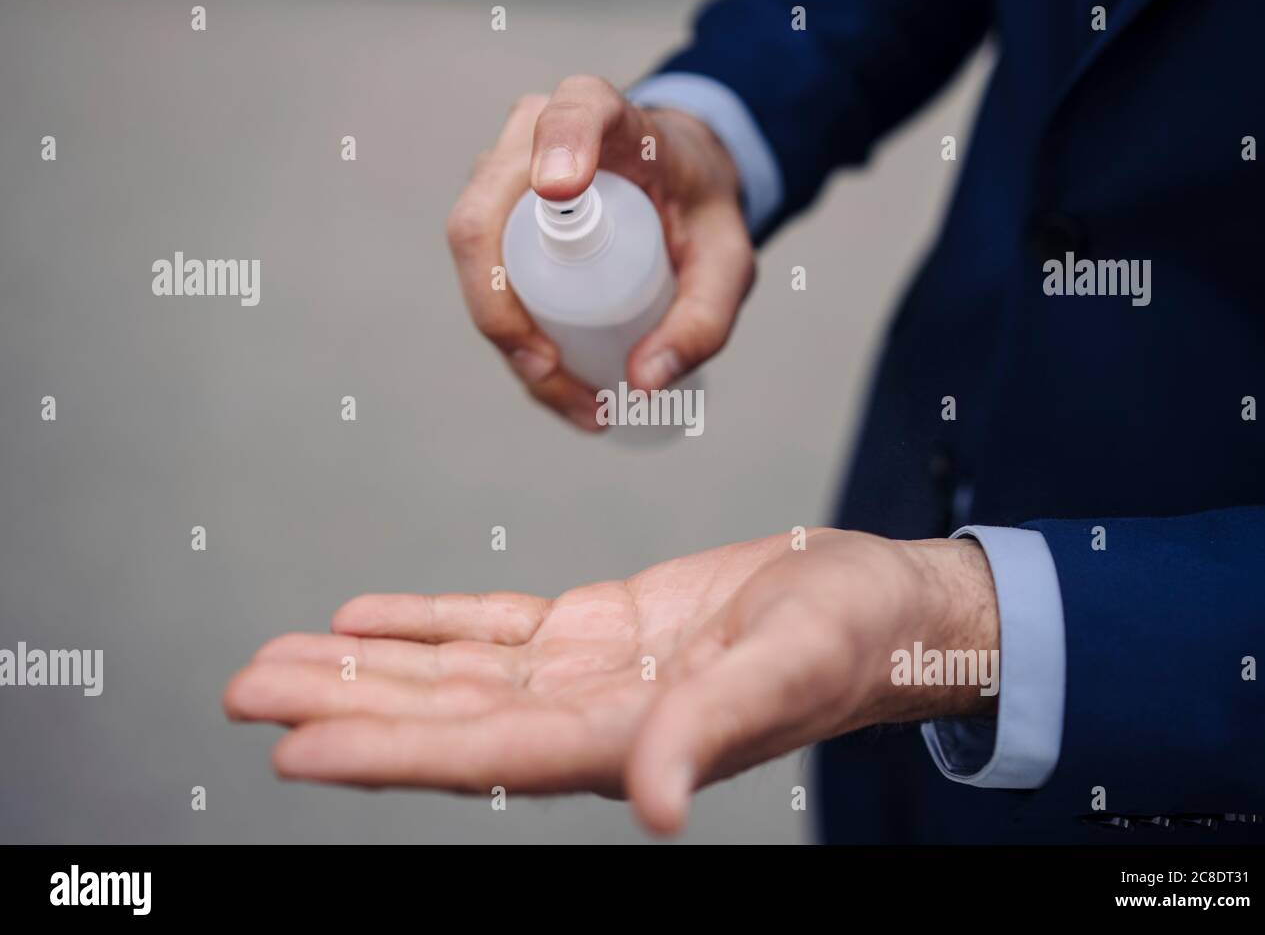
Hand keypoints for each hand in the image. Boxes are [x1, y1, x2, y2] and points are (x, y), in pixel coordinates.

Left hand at [225, 530, 998, 833]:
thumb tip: (651, 805)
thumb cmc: (846, 640)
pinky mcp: (597, 629)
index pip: (484, 752)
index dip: (390, 750)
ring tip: (281, 658)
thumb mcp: (786, 672)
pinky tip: (369, 618)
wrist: (874, 604)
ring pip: (454, 671)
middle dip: (345, 706)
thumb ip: (709, 731)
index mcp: (623, 739)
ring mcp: (586, 672)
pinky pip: (494, 628)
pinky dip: (428, 623)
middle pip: (444, 715)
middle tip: (246, 691)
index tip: (298, 745)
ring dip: (368, 664)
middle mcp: (587, 716)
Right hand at [446, 74, 753, 430]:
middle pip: (486, 215)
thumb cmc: (700, 212)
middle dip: (504, 308)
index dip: (559, 144)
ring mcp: (503, 178)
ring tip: (584, 403)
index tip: (563, 188)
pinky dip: (515, 344)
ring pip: (476, 260)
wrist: (678, 190)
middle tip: (553, 372)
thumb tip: (642, 383)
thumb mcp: (728, 263)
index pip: (574, 112)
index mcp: (610, 118)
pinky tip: (560, 389)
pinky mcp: (492, 220)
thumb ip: (703, 320)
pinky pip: (484, 282)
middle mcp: (536, 135)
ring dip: (511, 341)